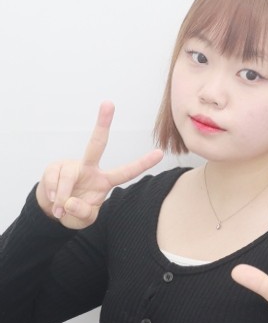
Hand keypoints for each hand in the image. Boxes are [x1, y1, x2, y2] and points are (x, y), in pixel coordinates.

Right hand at [36, 101, 163, 229]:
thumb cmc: (74, 211)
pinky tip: (53, 201)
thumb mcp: (84, 219)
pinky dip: (52, 196)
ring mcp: (72, 166)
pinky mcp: (54, 167)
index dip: (143, 164)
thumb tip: (70, 201)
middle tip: (108, 102)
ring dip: (63, 196)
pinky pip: (52, 181)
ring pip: (69, 176)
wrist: (51, 211)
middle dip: (102, 123)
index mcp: (105, 181)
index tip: (160, 152)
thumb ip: (83, 213)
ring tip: (60, 209)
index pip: (126, 173)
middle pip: (97, 144)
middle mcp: (90, 168)